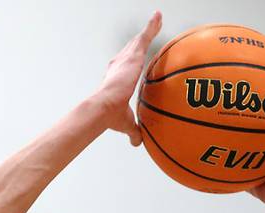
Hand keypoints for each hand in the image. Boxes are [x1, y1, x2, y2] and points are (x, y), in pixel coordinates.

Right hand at [99, 11, 161, 145]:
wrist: (105, 107)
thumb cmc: (110, 117)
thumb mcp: (125, 124)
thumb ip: (133, 131)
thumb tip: (137, 143)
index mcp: (115, 79)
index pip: (123, 68)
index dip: (128, 64)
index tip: (132, 62)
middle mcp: (118, 65)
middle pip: (130, 50)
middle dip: (138, 42)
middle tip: (145, 34)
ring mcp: (125, 59)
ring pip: (139, 41)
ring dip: (148, 30)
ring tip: (157, 19)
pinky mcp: (132, 55)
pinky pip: (145, 36)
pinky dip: (152, 25)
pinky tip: (159, 16)